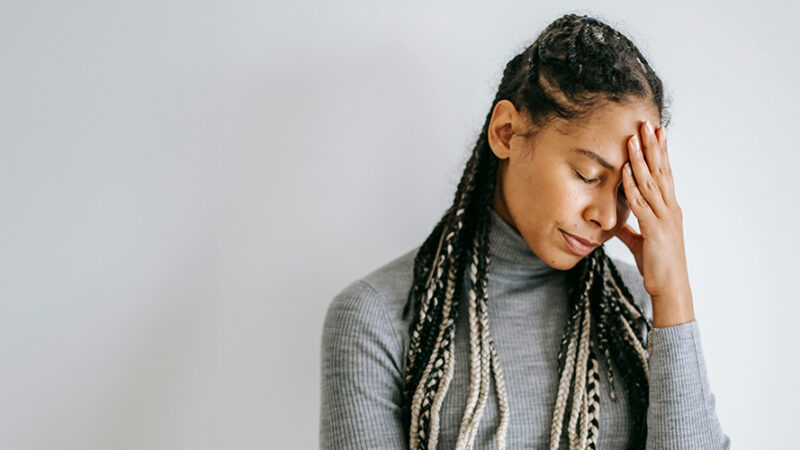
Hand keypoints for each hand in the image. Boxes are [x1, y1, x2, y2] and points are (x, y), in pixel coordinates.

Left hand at [614, 120, 694, 327]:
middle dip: (653, 147)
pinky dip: (632, 186)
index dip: (660, 153)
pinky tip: (625, 171)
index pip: (664, 174)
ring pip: (651, 183)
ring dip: (641, 160)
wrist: (670, 288)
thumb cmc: (657, 266)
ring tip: (635, 139)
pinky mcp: (655, 230)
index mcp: (669, 209)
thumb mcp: (640, 242)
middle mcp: (670, 209)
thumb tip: (615, 219)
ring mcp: (664, 219)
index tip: (655, 133)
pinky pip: (641, 204)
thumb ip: (629, 228)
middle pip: (661, 171)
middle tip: (647, 124)